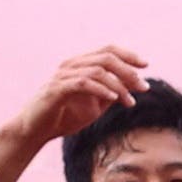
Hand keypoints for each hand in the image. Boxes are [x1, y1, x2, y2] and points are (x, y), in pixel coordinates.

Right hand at [14, 48, 148, 146]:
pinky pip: (83, 83)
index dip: (128, 55)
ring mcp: (63, 75)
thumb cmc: (64, 116)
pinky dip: (101, 90)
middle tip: (143, 87)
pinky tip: (114, 99)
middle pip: (106, 57)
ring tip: (130, 101)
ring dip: (119, 85)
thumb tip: (135, 85)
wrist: (36, 130)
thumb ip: (112, 93)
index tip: (146, 65)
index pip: (107, 50)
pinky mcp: (57, 89)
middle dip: (128, 71)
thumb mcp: (95, 105)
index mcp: (80, 64)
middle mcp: (72, 65)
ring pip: (97, 70)